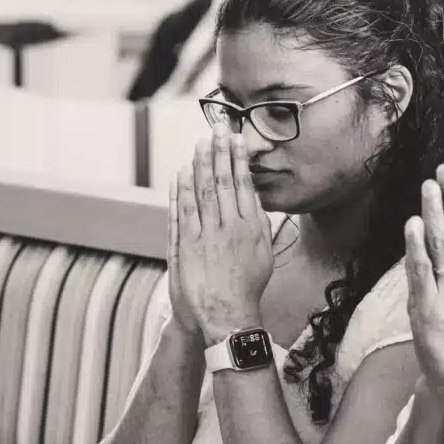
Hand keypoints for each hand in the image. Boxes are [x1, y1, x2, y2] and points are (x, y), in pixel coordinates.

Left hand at [172, 124, 273, 346]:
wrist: (227, 315)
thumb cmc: (248, 286)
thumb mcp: (263, 253)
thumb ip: (259, 225)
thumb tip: (255, 201)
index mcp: (251, 228)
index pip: (244, 184)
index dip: (238, 159)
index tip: (235, 139)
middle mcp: (230, 228)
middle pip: (223, 182)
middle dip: (219, 152)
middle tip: (217, 128)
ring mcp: (206, 236)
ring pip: (202, 192)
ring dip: (200, 165)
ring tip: (200, 143)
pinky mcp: (187, 247)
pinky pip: (183, 212)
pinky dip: (181, 191)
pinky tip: (181, 174)